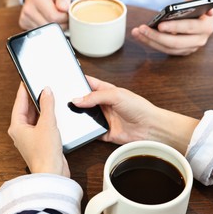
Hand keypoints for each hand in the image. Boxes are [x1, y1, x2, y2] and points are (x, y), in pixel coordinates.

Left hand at [8, 83, 69, 176]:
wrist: (52, 174)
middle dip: (35, 98)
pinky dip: (47, 118)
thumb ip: (48, 105)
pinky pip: (42, 125)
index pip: (19, 102)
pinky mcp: (40, 142)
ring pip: (35, 117)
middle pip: (27, 109)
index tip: (26, 79)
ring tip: (50, 96)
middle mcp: (21, 132)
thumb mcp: (48, 124)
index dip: (24, 89)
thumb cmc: (45, 154)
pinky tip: (55, 113)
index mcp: (17, 126)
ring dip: (42, 108)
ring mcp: (30, 138)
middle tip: (41, 85)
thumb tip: (46, 91)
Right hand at [19, 0, 70, 29]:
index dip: (64, 18)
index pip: (54, 17)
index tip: (65, 14)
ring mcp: (25, 18)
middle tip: (61, 17)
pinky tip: (46, 21)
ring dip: (54, 28)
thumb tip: (64, 8)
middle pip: (50, 27)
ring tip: (54, 18)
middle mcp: (29, 10)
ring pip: (45, 32)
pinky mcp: (23, 24)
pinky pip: (40, 34)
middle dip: (60, 24)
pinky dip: (46, 30)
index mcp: (37, 0)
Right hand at [73, 76, 198, 153]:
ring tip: (68, 114)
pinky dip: (85, 132)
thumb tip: (77, 100)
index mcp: (106, 91)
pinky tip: (80, 129)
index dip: (77, 81)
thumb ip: (95, 96)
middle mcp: (103, 104)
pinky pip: (91, 132)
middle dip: (74, 101)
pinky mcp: (104, 132)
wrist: (150, 127)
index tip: (65, 81)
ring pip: (85, 116)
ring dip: (78, 116)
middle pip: (83, 101)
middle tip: (62, 101)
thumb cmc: (139, 107)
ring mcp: (103, 118)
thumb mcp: (116, 95)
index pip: (88, 83)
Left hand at [131, 0, 212, 55]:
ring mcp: (189, 48)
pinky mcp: (179, 51)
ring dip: (150, 41)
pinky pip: (163, 49)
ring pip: (167, 48)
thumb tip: (210, 12)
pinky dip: (150, 43)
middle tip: (142, 29)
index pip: (189, 28)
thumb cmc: (199, 5)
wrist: (200, 15)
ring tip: (137, 32)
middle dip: (156, 36)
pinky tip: (140, 36)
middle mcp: (199, 40)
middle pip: (175, 42)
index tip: (160, 25)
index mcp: (206, 27)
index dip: (175, 27)